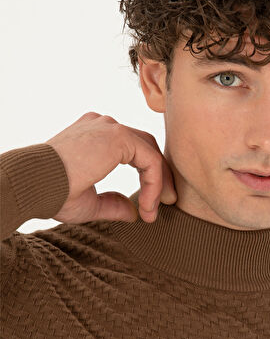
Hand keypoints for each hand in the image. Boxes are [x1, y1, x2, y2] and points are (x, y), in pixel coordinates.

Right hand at [45, 111, 176, 223]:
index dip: (147, 179)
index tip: (148, 209)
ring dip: (159, 184)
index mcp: (94, 136)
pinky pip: (150, 160)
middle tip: (166, 203)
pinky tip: (148, 205)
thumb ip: (113, 204)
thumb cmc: (52, 193)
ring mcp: (110, 127)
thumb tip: (134, 212)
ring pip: (150, 153)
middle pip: (146, 147)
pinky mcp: (117, 136)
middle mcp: (103, 126)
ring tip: (155, 210)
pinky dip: (154, 183)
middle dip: (160, 177)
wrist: (34, 184)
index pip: (133, 151)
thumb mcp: (88, 203)